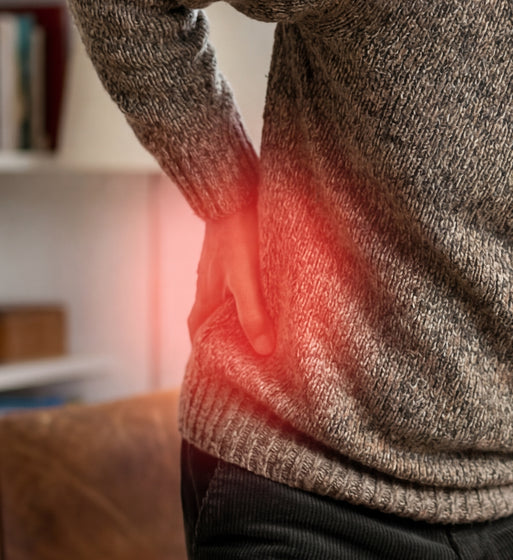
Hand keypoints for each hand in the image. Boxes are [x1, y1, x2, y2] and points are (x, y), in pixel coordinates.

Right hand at [188, 203, 275, 355]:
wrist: (233, 189)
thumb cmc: (237, 235)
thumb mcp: (245, 279)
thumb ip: (252, 314)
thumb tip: (263, 350)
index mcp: (206, 295)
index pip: (196, 331)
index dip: (203, 352)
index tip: (217, 369)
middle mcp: (210, 283)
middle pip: (212, 318)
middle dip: (224, 338)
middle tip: (246, 355)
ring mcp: (222, 267)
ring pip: (227, 300)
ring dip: (240, 316)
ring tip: (263, 330)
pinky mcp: (235, 253)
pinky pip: (239, 282)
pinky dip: (250, 295)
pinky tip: (268, 294)